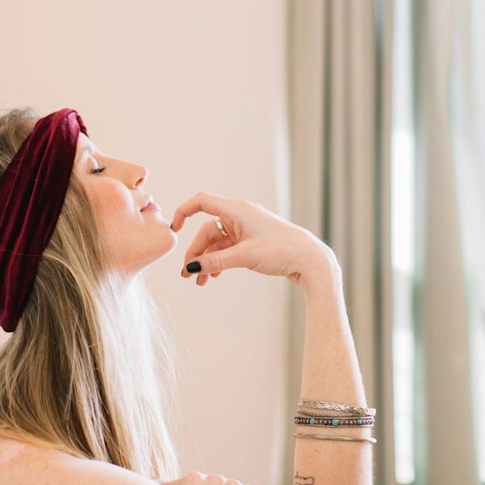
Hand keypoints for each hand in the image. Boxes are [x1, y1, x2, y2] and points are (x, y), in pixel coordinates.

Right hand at [170, 192, 338, 289]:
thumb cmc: (282, 250)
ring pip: (217, 243)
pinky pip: (228, 249)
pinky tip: (214, 276)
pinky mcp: (252, 241)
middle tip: (188, 274)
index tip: (174, 229)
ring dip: (207, 261)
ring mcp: (246, 229)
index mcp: (237, 210)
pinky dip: (219, 261)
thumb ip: (215, 262)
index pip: (202, 202)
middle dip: (196, 252)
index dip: (184, 212)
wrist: (310, 260)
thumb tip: (191, 267)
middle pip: (207, 230)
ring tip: (200, 282)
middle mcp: (240, 216)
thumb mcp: (245, 256)